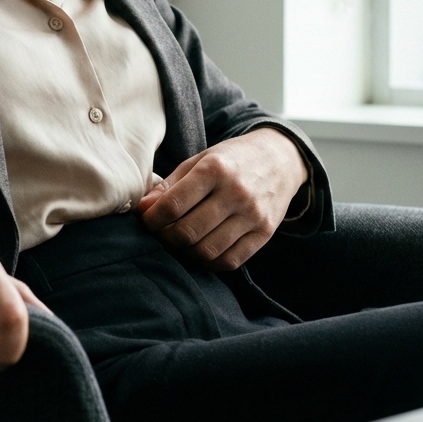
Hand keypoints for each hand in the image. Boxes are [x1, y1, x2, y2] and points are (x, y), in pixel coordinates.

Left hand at [135, 128, 306, 270]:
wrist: (280, 159)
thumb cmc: (231, 160)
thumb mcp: (199, 161)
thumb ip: (169, 185)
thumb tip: (142, 209)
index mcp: (215, 169)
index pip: (173, 205)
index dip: (152, 219)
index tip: (146, 220)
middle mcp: (236, 192)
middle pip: (188, 232)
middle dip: (166, 238)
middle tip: (161, 233)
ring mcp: (253, 215)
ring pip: (207, 251)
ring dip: (186, 252)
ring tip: (180, 241)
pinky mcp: (265, 233)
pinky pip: (230, 261)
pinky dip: (209, 262)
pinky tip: (202, 249)